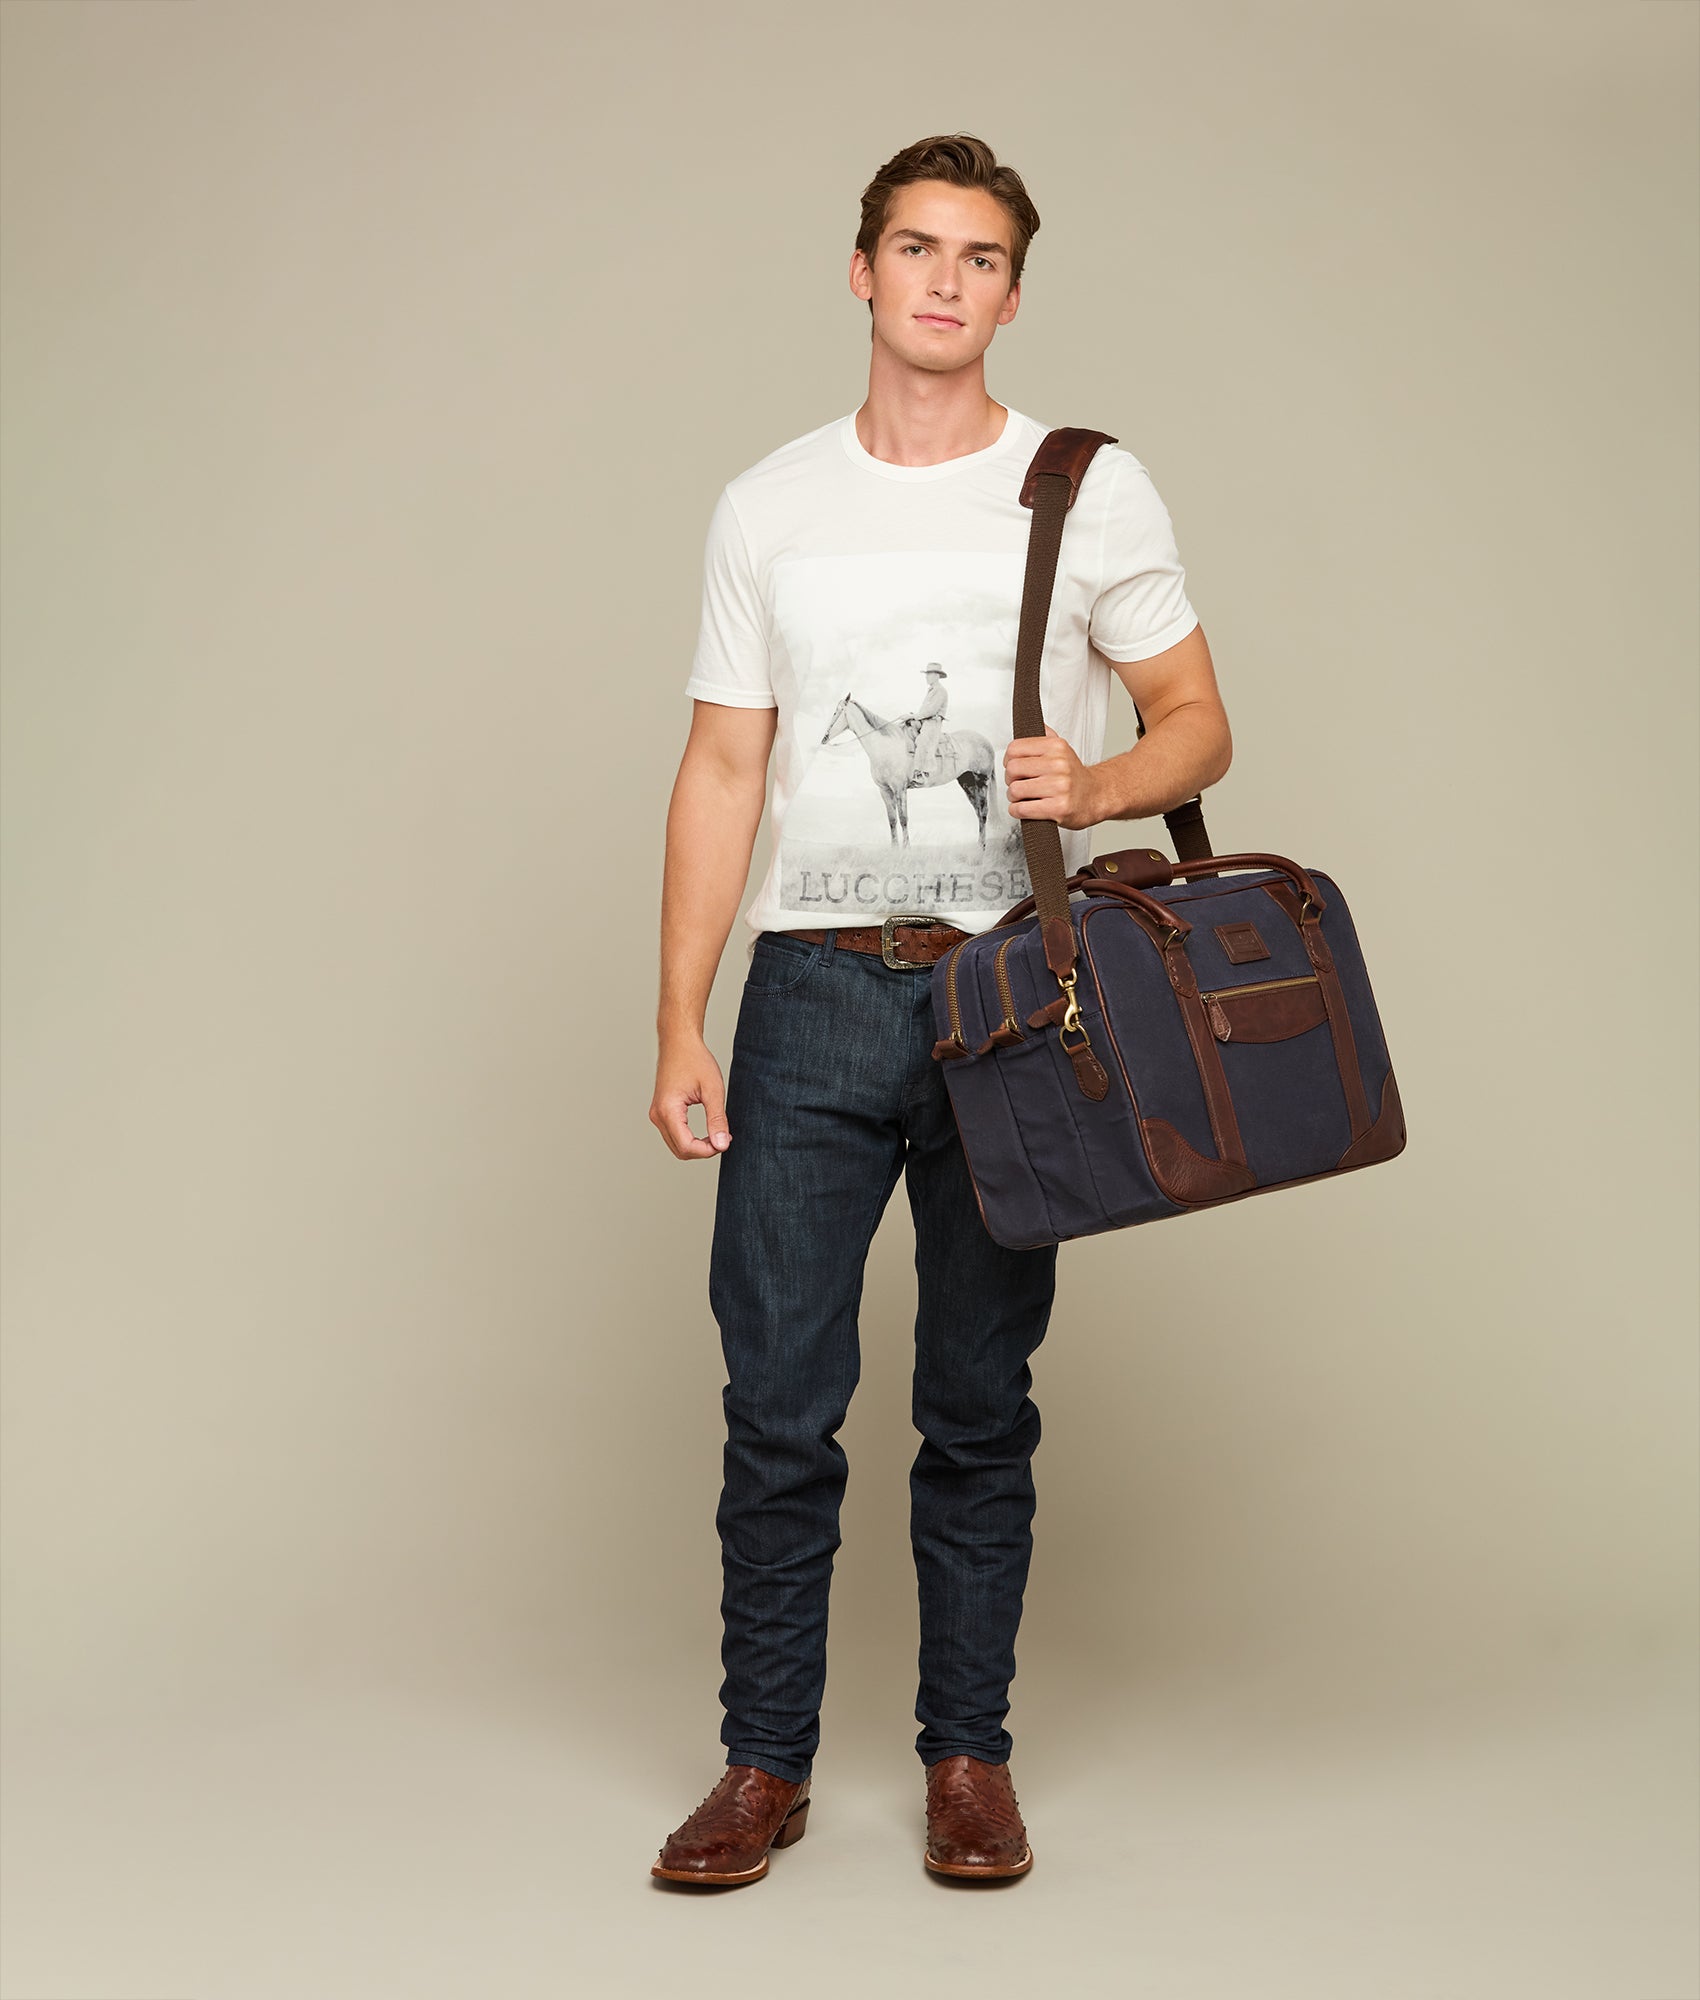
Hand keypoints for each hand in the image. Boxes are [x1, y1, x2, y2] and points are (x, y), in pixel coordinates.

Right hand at [650, 1031, 730, 1158]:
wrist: (679, 1042)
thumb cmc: (694, 1060)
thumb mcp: (712, 1090)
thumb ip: (717, 1119)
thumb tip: (722, 1144)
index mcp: (668, 1110)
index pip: (686, 1146)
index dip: (708, 1151)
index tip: (725, 1142)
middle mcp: (658, 1115)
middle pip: (680, 1150)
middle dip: (703, 1151)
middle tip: (723, 1139)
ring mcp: (657, 1114)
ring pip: (676, 1145)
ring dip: (697, 1146)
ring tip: (717, 1134)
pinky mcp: (661, 1112)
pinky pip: (674, 1135)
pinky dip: (690, 1139)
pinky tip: (706, 1131)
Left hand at [1003, 723, 1101, 831]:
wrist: (1096, 796)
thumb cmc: (1074, 776)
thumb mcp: (1063, 749)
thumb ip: (1045, 736)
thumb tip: (1032, 723)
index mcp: (1057, 747)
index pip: (1015, 748)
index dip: (1008, 760)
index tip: (1012, 766)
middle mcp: (1059, 765)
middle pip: (1013, 769)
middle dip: (1010, 779)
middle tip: (1017, 783)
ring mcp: (1059, 787)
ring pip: (1015, 790)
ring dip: (1013, 797)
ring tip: (1023, 797)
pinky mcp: (1058, 808)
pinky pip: (1022, 809)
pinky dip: (1017, 810)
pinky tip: (1025, 807)